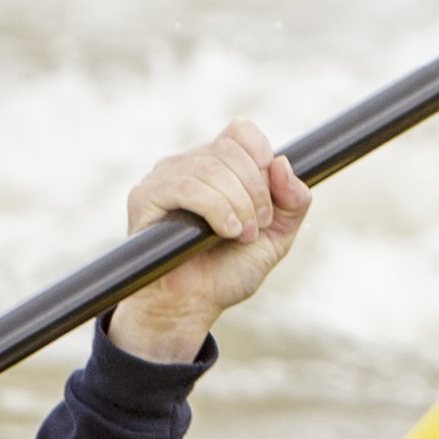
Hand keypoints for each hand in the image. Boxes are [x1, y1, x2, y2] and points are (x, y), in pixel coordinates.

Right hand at [106, 122, 310, 364]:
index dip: (261, 155)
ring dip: (238, 204)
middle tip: (257, 227)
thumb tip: (283, 164)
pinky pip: (185, 185)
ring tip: (240, 236)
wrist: (192, 306)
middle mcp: (189, 166)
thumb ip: (293, 203)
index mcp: (218, 168)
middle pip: (230, 149)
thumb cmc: (227, 272)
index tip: (269, 193)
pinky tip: (224, 231)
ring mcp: (164, 178)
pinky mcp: (145, 197)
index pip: (241, 132)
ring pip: (210, 166)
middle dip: (255, 191)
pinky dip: (215, 208)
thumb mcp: (276, 237)